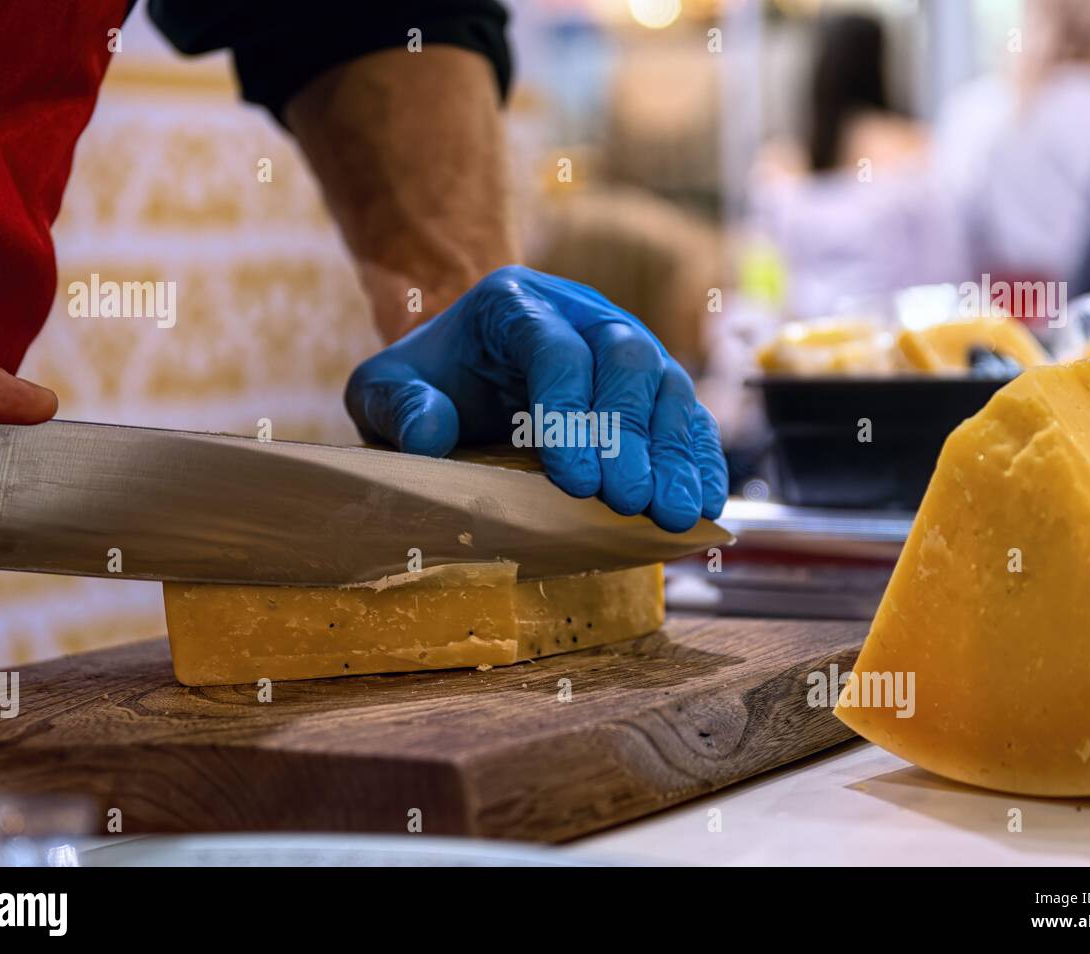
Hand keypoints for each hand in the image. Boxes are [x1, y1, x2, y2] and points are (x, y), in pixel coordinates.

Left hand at [346, 266, 727, 531]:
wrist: (463, 365)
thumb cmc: (426, 380)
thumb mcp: (383, 388)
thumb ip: (398, 405)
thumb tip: (430, 432)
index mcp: (516, 303)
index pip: (555, 348)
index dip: (570, 411)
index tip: (575, 478)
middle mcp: (584, 313)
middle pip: (625, 360)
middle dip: (631, 436)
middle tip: (631, 502)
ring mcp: (625, 345)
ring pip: (667, 385)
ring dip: (676, 454)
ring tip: (676, 514)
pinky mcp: (651, 384)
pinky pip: (687, 414)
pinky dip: (699, 458)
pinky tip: (707, 501)